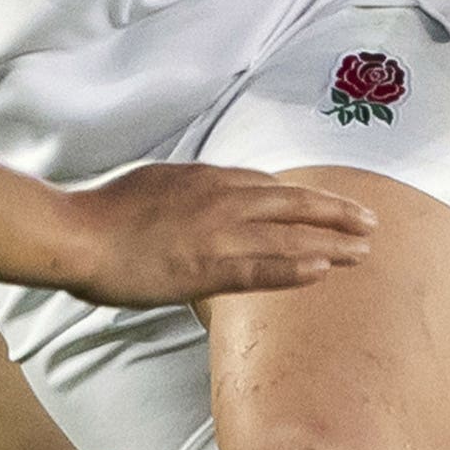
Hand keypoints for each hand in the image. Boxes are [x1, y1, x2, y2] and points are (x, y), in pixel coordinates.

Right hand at [50, 162, 376, 308]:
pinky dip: (294, 268)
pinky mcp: (205, 267)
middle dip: (336, 213)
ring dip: (331, 242)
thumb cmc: (105, 212)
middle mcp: (220, 198)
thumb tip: (208, 198)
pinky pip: (261, 268)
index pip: (271, 187)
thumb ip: (190, 191)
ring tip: (363, 251)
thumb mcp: (156, 184)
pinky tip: (323, 270)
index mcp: (207, 178)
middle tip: (372, 222)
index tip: (333, 205)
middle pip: (292, 204)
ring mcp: (215, 233)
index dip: (307, 197)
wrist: (76, 234)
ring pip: (287, 235)